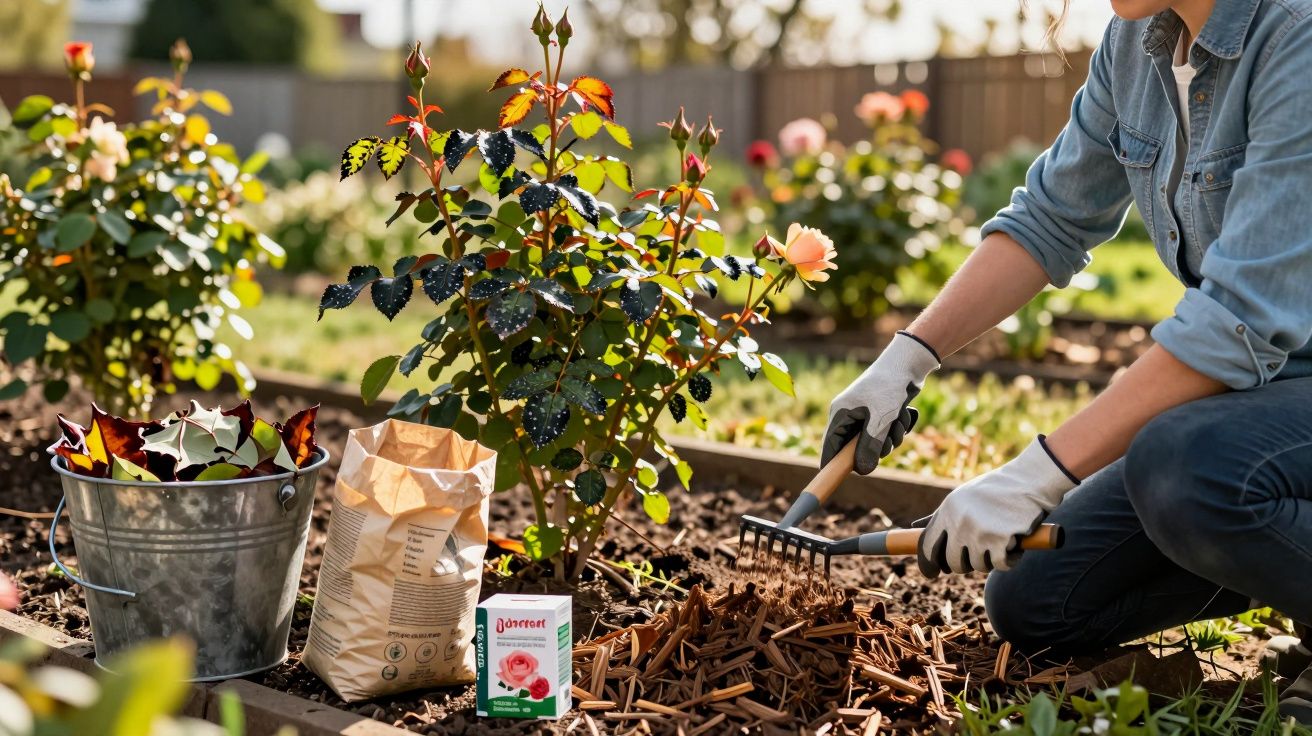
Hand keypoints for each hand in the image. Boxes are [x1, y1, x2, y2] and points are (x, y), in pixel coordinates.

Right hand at [823, 331, 939, 473]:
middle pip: (855, 449)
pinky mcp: (879, 413)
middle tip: (888, 442)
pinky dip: (896, 429)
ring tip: (899, 420)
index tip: (833, 480)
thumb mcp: (880, 421)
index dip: (831, 465)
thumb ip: (870, 447)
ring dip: (890, 438)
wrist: (908, 363)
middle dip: (876, 448)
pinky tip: (904, 415)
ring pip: (874, 442)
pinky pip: (885, 434)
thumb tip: (863, 471)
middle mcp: (849, 415)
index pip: (829, 446)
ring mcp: (864, 414)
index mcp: (840, 414)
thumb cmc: (889, 388)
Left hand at [918, 436, 1077, 576]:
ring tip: (1001, 541)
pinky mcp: (1000, 540)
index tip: (932, 572)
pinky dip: (1009, 560)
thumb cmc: (998, 489)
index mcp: (948, 509)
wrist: (1030, 479)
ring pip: (978, 566)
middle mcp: (959, 522)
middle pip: (953, 562)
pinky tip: (1014, 548)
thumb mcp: (963, 496)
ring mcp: (979, 532)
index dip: (929, 562)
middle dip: (964, 565)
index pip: (928, 545)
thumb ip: (942, 515)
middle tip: (978, 556)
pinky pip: (1000, 565)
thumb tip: (914, 527)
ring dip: (991, 560)